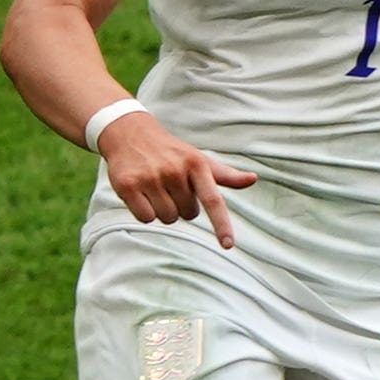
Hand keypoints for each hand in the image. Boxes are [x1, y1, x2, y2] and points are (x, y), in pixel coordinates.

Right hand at [94, 111, 258, 248]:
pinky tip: (141, 194)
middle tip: (172, 186)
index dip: (221, 224)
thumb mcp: (199, 160)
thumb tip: (253, 179)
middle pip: (188, 215)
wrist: (130, 134)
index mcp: (196, 165)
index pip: (213, 200)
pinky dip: (145, 212)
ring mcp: (150, 178)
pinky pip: (146, 218)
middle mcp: (174, 171)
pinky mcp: (127, 186)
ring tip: (157, 188)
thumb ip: (225, 175)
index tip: (228, 245)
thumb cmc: (172, 153)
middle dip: (182, 205)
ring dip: (164, 210)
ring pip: (168, 218)